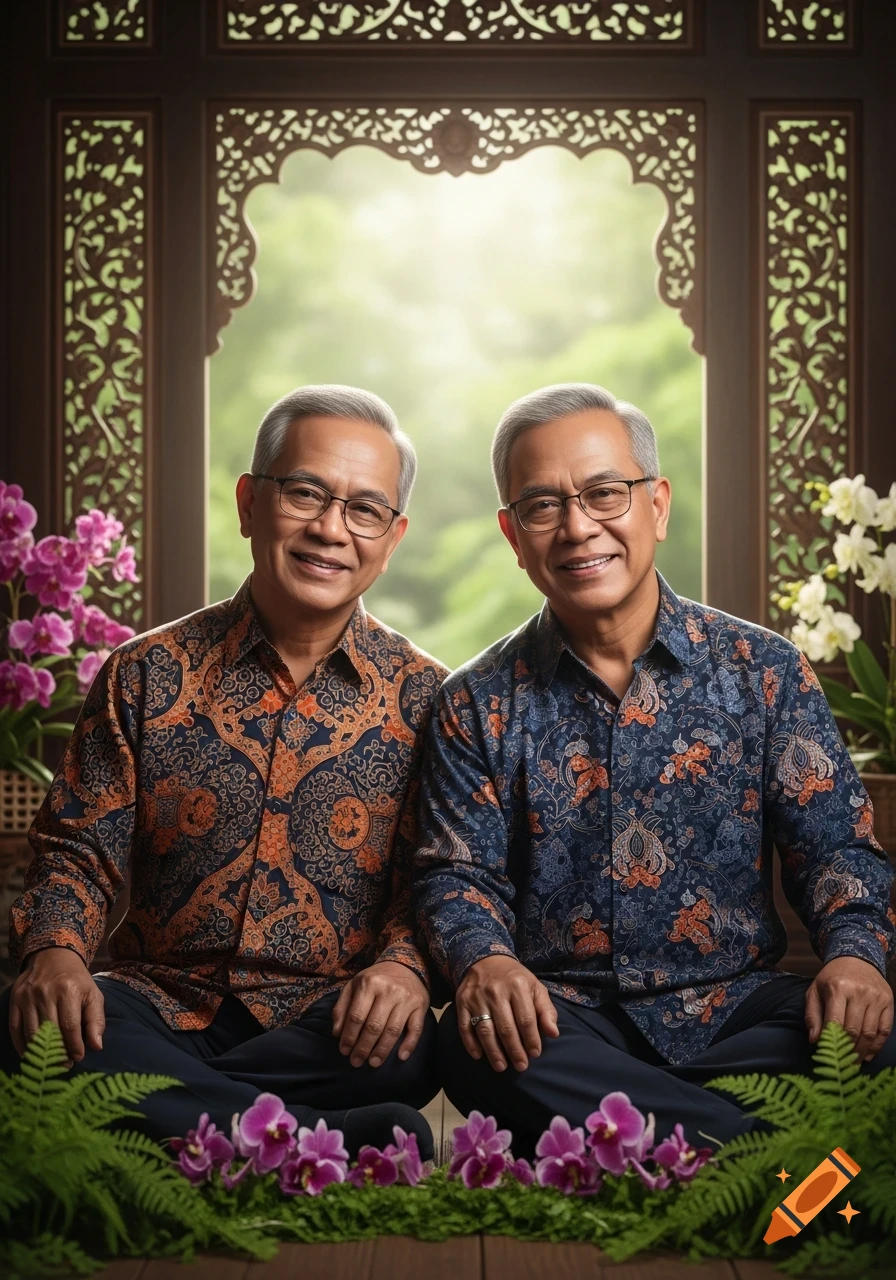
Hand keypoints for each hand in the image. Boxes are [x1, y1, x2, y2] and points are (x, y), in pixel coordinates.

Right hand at [9, 947, 104, 1067]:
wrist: (53, 957)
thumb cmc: (77, 981)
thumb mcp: (93, 995)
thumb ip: (96, 1020)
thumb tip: (96, 1046)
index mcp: (68, 990)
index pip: (70, 1026)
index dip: (74, 1046)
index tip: (79, 1058)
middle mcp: (45, 992)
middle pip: (49, 1032)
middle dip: (59, 1052)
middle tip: (65, 1065)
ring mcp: (27, 996)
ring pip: (31, 1033)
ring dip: (41, 1052)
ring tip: (51, 1061)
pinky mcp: (15, 1000)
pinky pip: (15, 1029)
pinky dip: (22, 1045)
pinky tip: (32, 1054)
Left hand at [332, 961, 428, 1068]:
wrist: (405, 965)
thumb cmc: (375, 979)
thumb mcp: (354, 985)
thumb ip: (342, 1007)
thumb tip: (337, 1033)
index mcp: (369, 983)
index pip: (356, 1016)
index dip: (349, 1037)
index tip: (344, 1051)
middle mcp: (388, 990)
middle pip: (374, 1026)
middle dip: (363, 1048)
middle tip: (356, 1062)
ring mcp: (406, 998)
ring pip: (393, 1030)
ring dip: (382, 1050)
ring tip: (373, 1063)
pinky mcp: (421, 1005)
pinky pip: (416, 1028)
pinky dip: (409, 1044)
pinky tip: (401, 1057)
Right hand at [456, 955, 558, 1072]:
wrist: (485, 959)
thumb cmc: (515, 979)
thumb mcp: (535, 987)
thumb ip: (546, 1010)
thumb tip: (553, 1033)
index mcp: (517, 986)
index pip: (526, 1019)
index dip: (532, 1039)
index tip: (535, 1054)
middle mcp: (496, 991)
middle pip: (506, 1027)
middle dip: (515, 1050)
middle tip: (521, 1066)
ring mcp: (477, 997)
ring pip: (485, 1030)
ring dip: (494, 1052)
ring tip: (501, 1067)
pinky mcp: (462, 1002)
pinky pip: (465, 1027)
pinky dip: (470, 1043)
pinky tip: (478, 1056)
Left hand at [805, 955, 893, 1061]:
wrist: (856, 958)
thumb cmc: (831, 978)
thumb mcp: (815, 991)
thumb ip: (812, 1015)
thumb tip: (814, 1040)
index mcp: (838, 988)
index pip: (835, 1022)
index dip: (831, 1042)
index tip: (827, 1054)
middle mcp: (859, 992)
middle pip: (854, 1030)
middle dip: (847, 1050)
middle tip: (841, 1063)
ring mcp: (876, 997)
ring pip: (870, 1033)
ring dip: (861, 1052)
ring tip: (853, 1062)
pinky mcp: (888, 1001)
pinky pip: (884, 1030)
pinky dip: (876, 1046)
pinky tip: (868, 1055)